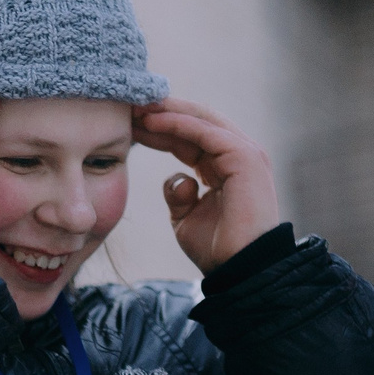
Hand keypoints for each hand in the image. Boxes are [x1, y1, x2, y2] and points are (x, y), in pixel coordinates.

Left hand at [133, 98, 282, 273]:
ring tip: (136, 107)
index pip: (190, 137)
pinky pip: (205, 132)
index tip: (130, 124)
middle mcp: (238, 154)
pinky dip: (177, 124)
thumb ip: (178, 194)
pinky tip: (152, 122)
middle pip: (195, 123)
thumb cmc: (217, 249)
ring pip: (200, 121)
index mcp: (225, 166)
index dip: (159, 129)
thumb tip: (177, 179)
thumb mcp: (187, 218)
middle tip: (128, 105)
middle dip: (161, 113)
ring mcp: (244, 153)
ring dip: (166, 112)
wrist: (239, 269)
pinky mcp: (244, 157)